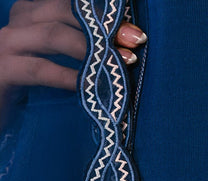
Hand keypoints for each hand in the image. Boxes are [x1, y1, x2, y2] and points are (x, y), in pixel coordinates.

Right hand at [0, 0, 145, 117]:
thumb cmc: (25, 84)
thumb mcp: (49, 57)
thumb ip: (73, 46)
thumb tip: (117, 49)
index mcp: (31, 12)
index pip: (70, 4)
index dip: (101, 13)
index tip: (132, 28)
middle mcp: (19, 20)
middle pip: (65, 11)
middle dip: (103, 28)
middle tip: (134, 42)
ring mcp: (8, 43)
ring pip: (54, 35)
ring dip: (92, 49)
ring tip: (121, 63)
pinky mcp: (4, 70)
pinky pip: (41, 69)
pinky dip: (69, 76)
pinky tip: (90, 85)